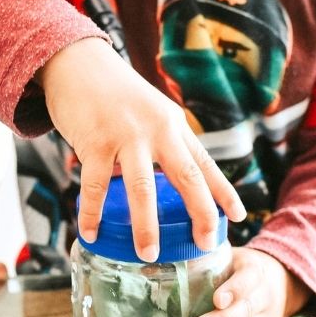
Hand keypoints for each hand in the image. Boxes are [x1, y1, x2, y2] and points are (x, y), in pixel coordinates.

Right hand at [37, 37, 245, 261]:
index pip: (205, 163)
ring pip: (142, 187)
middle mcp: (157, 129)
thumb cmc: (114, 95)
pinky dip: (92, 213)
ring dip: (146, 224)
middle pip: (186, 176)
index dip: (223, 192)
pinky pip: (95, 186)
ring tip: (149, 254)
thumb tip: (171, 183)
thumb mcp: (151, 112)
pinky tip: (91, 233)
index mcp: (173, 125)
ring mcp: (126, 136)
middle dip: (200, 213)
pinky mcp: (95, 141)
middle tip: (206, 243)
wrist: (77, 62)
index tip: (238, 216)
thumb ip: (163, 144)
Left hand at [190, 247, 310, 316]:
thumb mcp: (228, 255)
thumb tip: (147, 263)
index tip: (218, 298)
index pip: (246, 282)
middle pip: (244, 314)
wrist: (283, 279)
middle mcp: (262, 301)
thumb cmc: (239, 267)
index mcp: (254, 274)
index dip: (234, 290)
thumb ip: (199, 259)